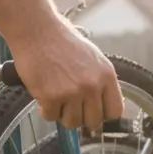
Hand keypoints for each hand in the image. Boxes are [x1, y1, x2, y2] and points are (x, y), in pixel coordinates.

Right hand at [7, 19, 122, 131]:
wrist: (37, 30)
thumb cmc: (62, 41)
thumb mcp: (94, 58)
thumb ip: (101, 81)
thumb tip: (103, 105)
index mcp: (106, 76)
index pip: (115, 111)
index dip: (104, 115)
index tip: (94, 112)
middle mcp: (92, 86)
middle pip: (94, 122)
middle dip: (82, 117)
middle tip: (71, 107)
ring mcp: (72, 92)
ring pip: (72, 123)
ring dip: (63, 114)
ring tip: (57, 99)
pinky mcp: (51, 97)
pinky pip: (50, 116)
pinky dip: (45, 109)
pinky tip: (44, 95)